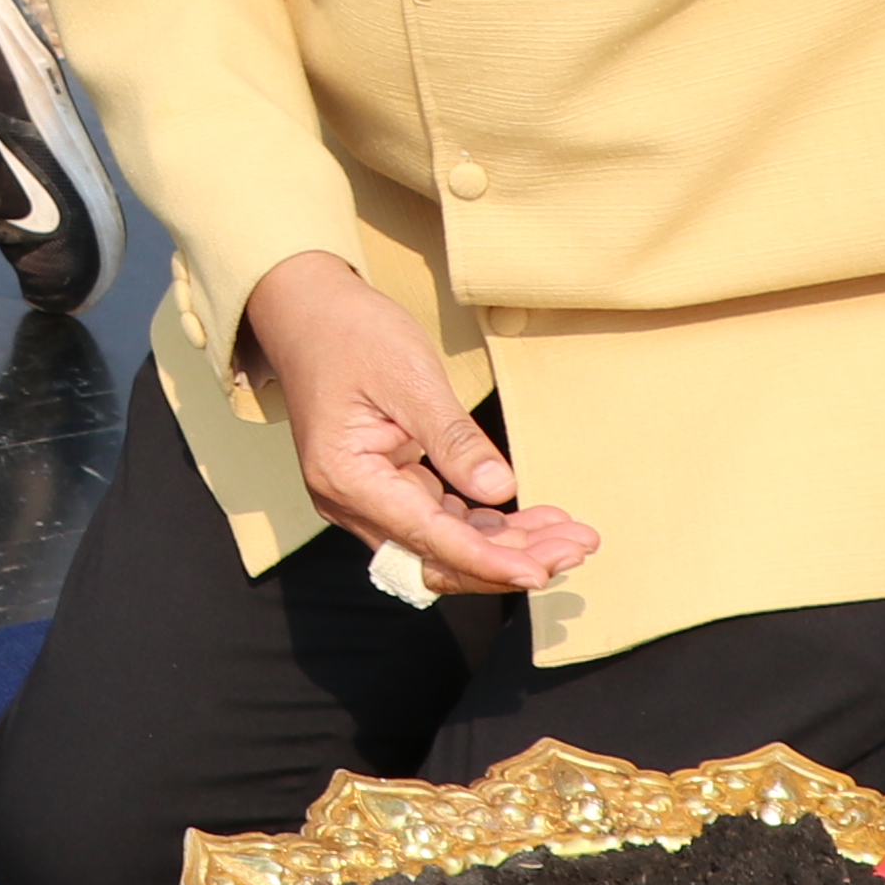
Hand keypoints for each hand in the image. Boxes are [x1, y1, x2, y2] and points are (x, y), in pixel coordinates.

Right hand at [240, 252, 598, 598]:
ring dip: (505, 546)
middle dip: (507, 560)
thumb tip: (501, 490)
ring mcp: (365, 500)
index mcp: (346, 477)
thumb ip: (454, 439)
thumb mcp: (411, 377)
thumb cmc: (351, 334)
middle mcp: (349, 502)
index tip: (538, 570)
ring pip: (442, 546)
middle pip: (436, 556)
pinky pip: (439, 523)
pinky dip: (486, 526)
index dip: (487, 559)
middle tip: (574, 548)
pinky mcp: (385, 490)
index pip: (427, 536)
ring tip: (569, 537)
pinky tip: (535, 519)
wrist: (309, 313)